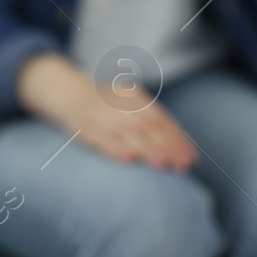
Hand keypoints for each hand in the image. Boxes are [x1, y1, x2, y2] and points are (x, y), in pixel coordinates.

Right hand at [15, 52, 198, 170]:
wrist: (65, 92)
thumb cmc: (104, 105)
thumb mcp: (127, 103)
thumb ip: (150, 120)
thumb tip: (180, 146)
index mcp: (133, 96)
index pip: (160, 118)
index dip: (176, 138)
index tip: (190, 157)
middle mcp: (118, 103)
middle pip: (147, 126)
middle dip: (166, 146)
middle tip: (181, 165)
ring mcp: (100, 114)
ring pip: (127, 133)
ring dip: (145, 149)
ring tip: (161, 164)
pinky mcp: (82, 126)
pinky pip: (100, 138)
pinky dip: (114, 148)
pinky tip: (127, 160)